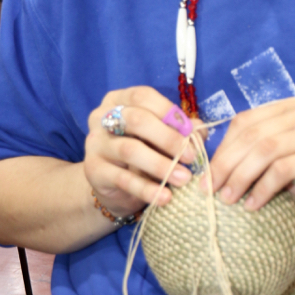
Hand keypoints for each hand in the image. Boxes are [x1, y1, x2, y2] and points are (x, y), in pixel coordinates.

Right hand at [85, 86, 202, 214]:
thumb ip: (180, 131)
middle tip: (191, 158)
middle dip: (168, 138)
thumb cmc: (142, 154)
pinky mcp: (93, 170)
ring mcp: (95, 143)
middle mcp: (101, 117)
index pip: (143, 96)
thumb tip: (201, 130)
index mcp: (119, 100)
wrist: (114, 187)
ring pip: (130, 150)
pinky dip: (147, 189)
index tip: (191, 132)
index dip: (169, 112)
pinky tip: (165, 197)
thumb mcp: (161, 138)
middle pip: (136, 120)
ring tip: (184, 178)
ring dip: (161, 165)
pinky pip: (123, 179)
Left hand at [208, 97, 294, 216]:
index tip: (206, 174)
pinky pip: (283, 170)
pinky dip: (262, 188)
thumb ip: (258, 155)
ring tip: (227, 199)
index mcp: (291, 108)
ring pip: (264, 150)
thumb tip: (214, 169)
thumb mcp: (285, 161)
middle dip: (225, 164)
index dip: (222, 148)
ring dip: (240, 177)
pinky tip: (253, 204)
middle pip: (252, 135)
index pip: (245, 121)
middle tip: (208, 191)